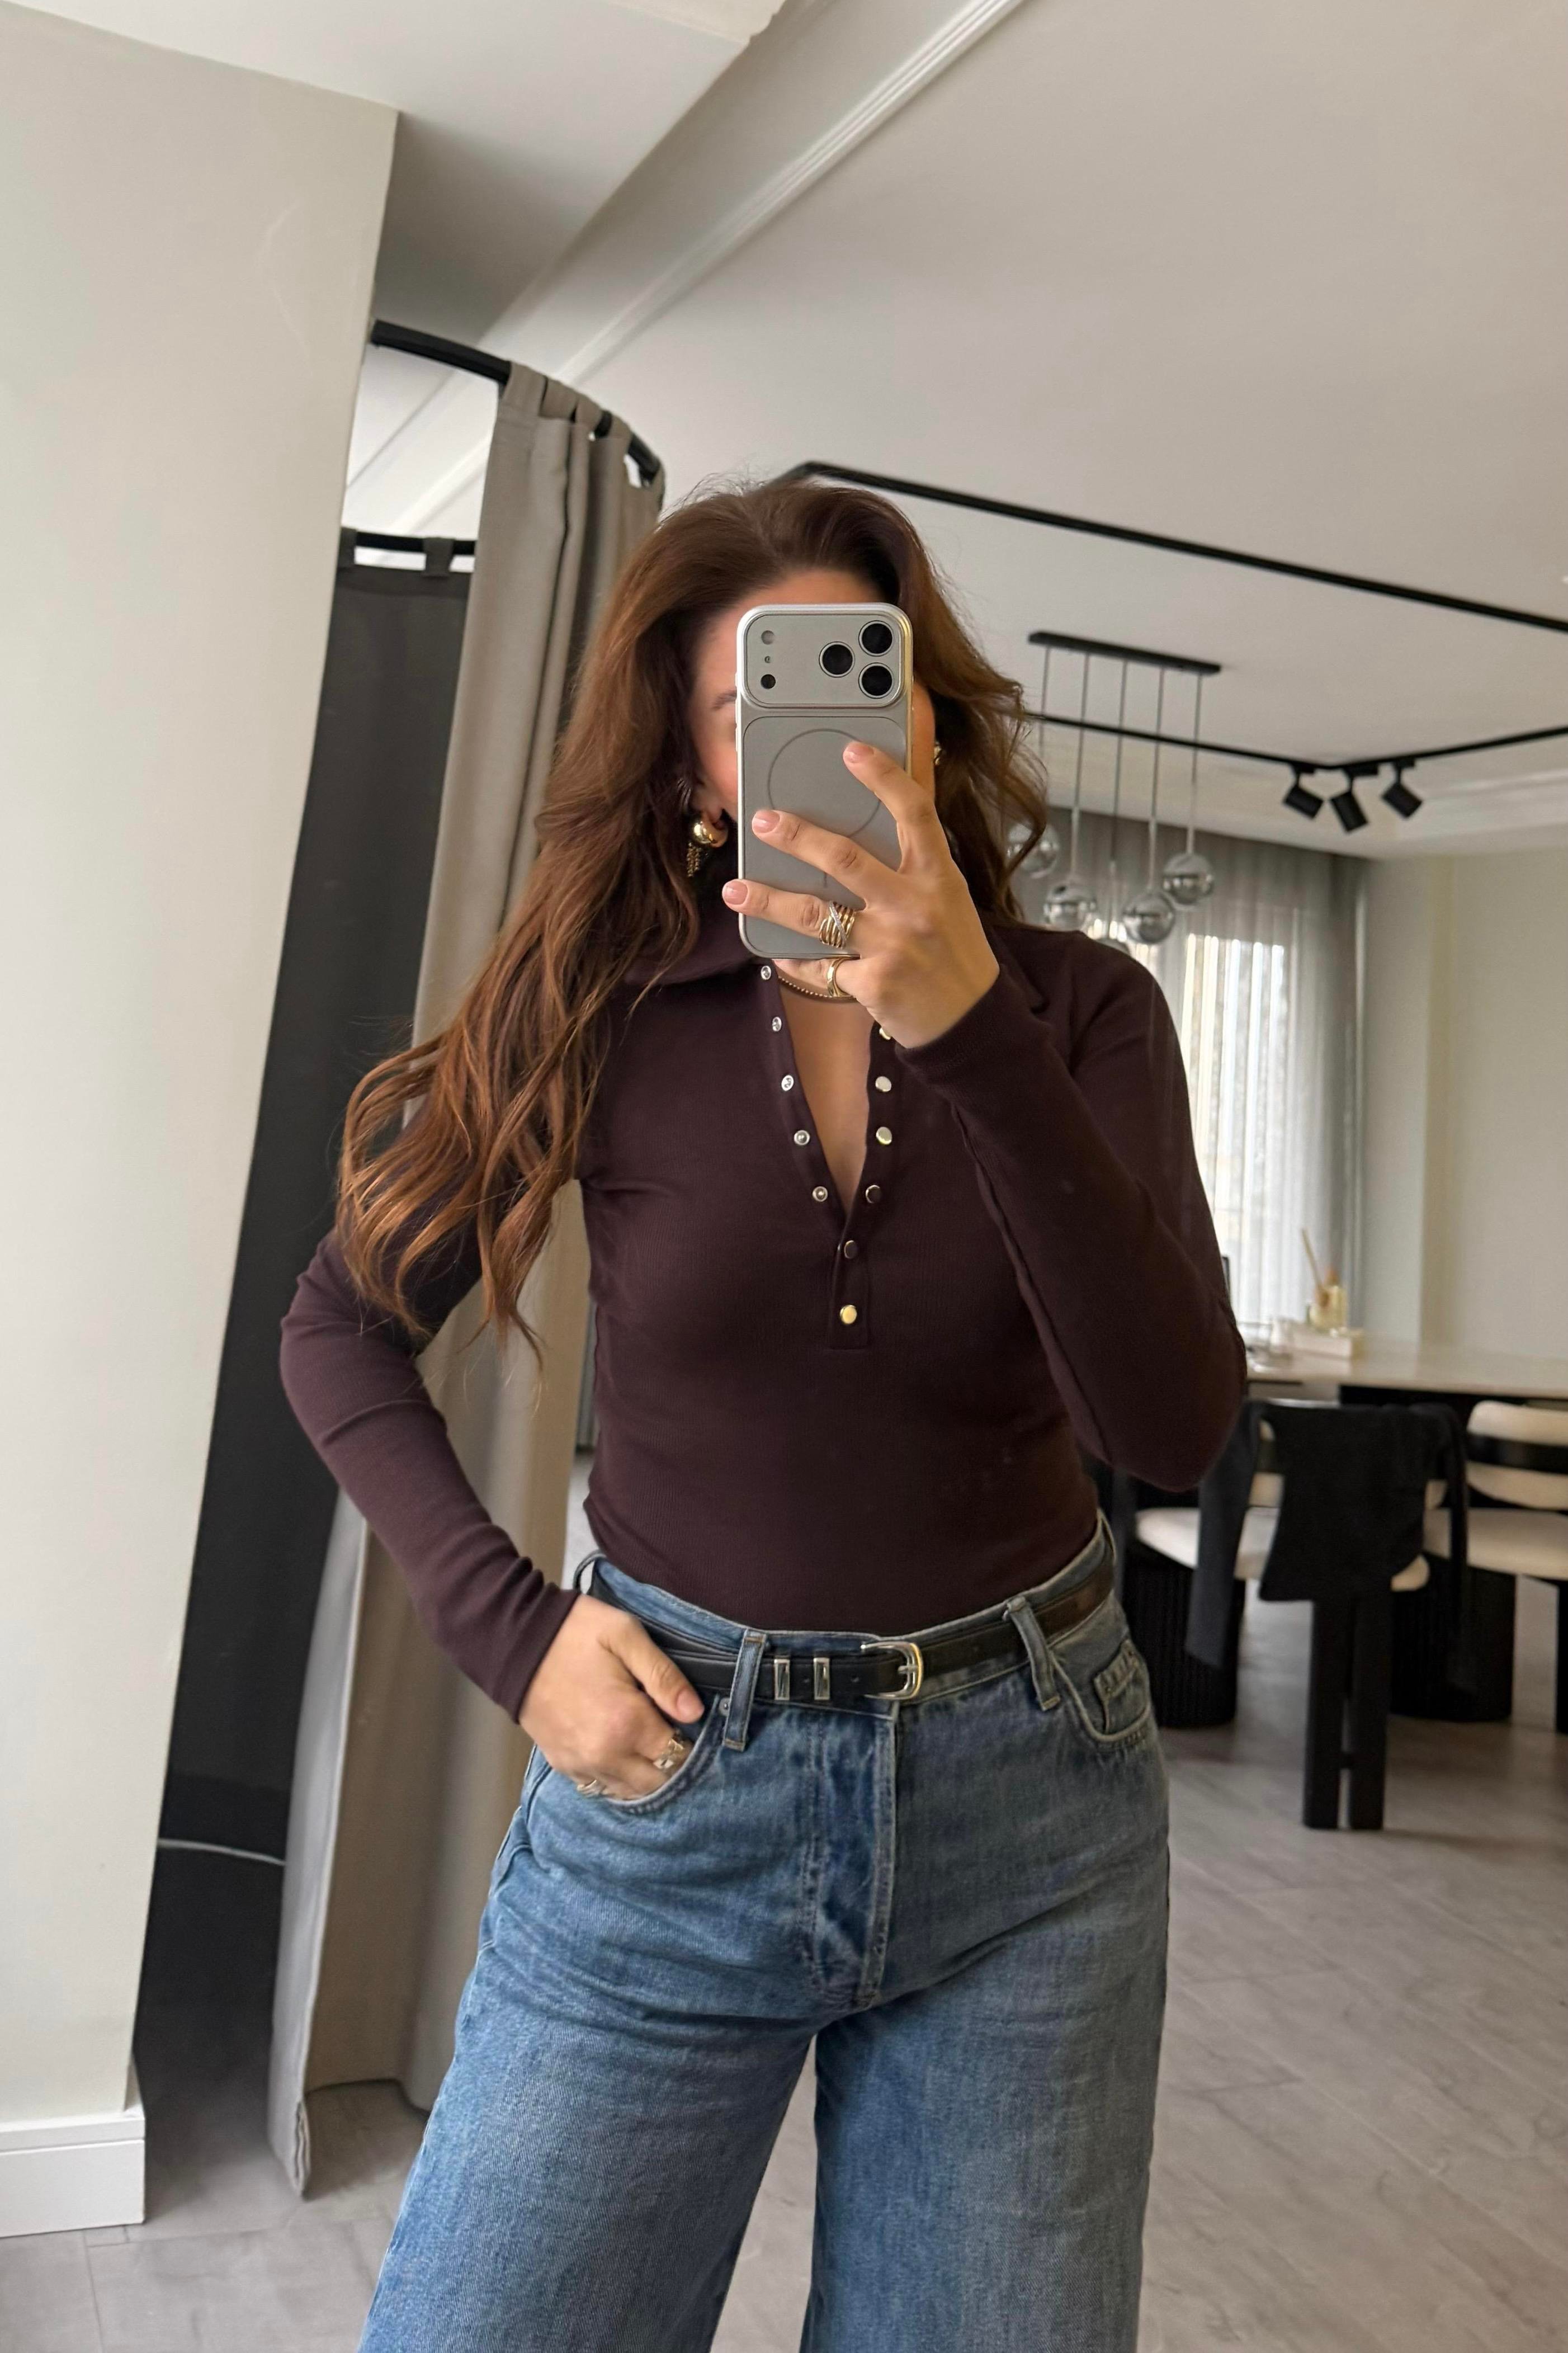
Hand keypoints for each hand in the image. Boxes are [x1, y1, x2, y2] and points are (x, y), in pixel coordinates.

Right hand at [519, 1594, 703, 1797]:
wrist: (514, 1641)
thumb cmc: (574, 1632)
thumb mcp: (626, 1636)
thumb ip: (664, 1676)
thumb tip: (695, 1712)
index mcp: (626, 1723)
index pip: (678, 1756)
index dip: (691, 1741)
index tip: (688, 1722)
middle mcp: (604, 1754)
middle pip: (657, 1783)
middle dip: (672, 1764)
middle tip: (672, 1732)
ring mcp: (580, 1763)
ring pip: (629, 1792)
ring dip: (646, 1775)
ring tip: (649, 1743)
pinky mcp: (562, 1764)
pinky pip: (600, 1787)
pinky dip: (618, 1777)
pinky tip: (622, 1751)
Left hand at [720, 742, 998, 1048]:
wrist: (972, 1023)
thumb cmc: (956, 952)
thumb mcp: (949, 897)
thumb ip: (917, 860)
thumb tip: (882, 816)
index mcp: (938, 876)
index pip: (914, 813)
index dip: (884, 777)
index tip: (852, 750)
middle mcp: (915, 905)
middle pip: (845, 858)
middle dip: (796, 836)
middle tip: (762, 820)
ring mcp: (892, 945)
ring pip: (816, 914)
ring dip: (770, 899)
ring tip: (736, 889)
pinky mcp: (872, 982)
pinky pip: (819, 964)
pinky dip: (794, 958)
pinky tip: (776, 950)